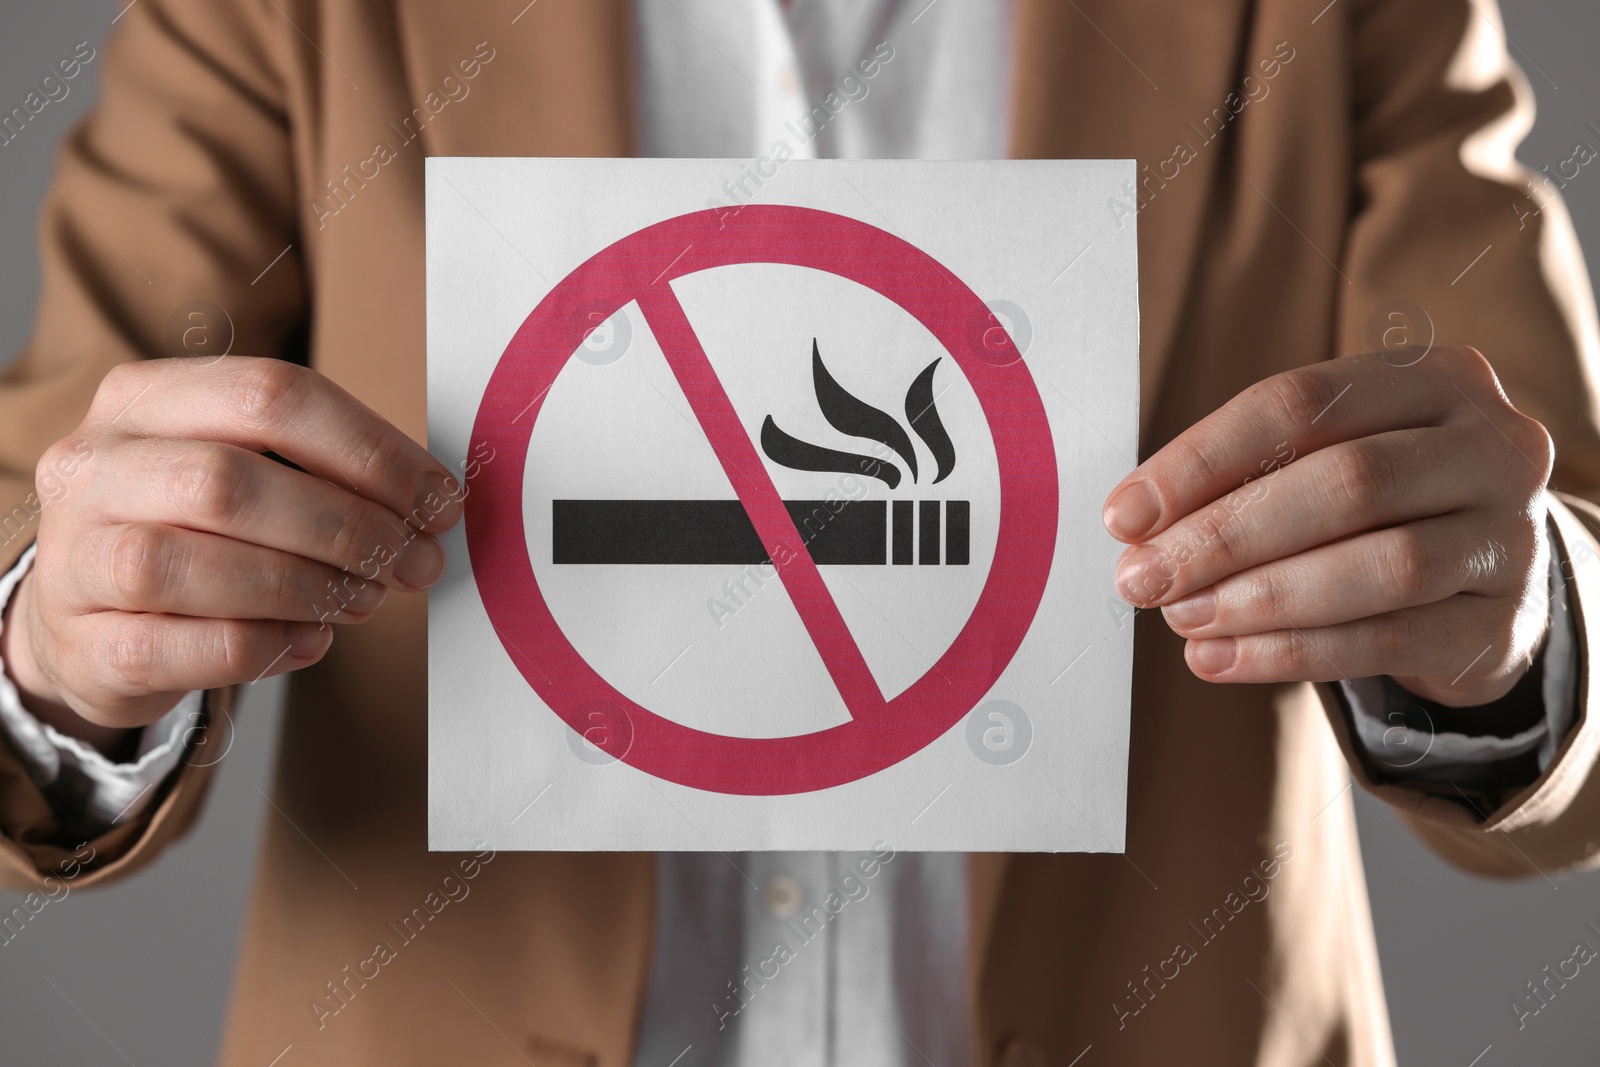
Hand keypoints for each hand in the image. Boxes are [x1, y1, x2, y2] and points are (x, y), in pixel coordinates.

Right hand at [2, 357, 462, 733]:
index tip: (439, 500)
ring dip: (304, 586)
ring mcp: (74, 556)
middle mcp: (94, 466)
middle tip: (414, 562)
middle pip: (229, 479)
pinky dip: (258, 646)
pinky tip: (309, 640)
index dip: (371, 450)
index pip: (271, 395)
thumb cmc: (194, 534)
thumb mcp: (246, 473)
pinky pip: (170, 644)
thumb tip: (433, 502)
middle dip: (346, 525)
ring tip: (366, 599)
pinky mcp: (82, 643)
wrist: (91, 621)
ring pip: (186, 563)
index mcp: (147, 399)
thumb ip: (325, 472)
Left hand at [1102, 347, 1554, 707]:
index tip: (1125, 514)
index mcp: (1435, 379)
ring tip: (1181, 619)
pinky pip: (1390, 639)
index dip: (1202, 459)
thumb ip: (1245, 476)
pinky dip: (1292, 653)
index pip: (1300, 403)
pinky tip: (1221, 660)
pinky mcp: (1503, 624)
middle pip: (1346, 482)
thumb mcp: (1324, 459)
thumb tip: (1138, 523)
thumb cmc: (1377, 504)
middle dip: (1225, 535)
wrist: (1485, 580)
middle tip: (1142, 577)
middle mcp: (1491, 446)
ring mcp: (1510, 536)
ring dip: (1260, 598)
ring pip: (1380, 565)